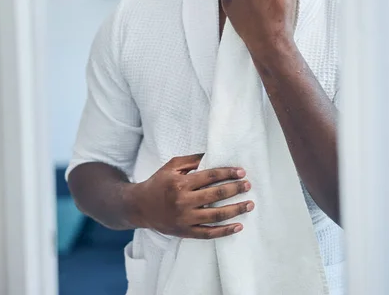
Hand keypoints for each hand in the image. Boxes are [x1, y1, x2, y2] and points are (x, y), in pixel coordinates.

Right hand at [123, 154, 254, 238]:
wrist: (139, 206)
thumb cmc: (158, 183)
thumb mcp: (171, 166)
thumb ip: (192, 160)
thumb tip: (213, 154)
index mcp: (180, 183)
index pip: (210, 177)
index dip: (227, 173)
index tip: (241, 172)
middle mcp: (183, 201)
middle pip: (216, 195)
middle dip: (235, 189)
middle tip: (248, 185)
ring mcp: (185, 219)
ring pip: (216, 216)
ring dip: (236, 210)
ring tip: (249, 204)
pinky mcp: (185, 232)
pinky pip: (208, 234)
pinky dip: (225, 231)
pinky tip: (238, 226)